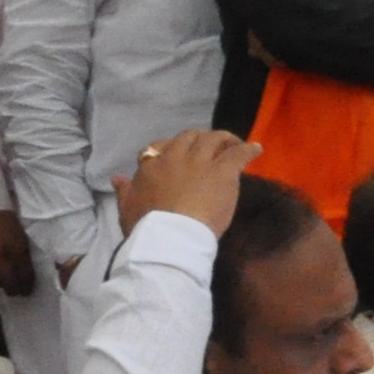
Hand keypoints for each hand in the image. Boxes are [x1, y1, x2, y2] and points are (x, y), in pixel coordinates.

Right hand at [0, 209, 29, 296]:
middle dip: (12, 290)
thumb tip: (25, 275)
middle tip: (13, 291)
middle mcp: (1, 255)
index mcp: (18, 249)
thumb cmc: (7, 222)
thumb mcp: (21, 238)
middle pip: (7, 283)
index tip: (26, 291)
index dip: (26, 287)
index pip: (24, 275)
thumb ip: (23, 256)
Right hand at [112, 130, 255, 237]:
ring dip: (224, 139)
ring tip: (233, 145)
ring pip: (213, 139)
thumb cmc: (146, 228)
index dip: (170, 147)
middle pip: (189, 137)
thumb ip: (124, 191)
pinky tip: (256, 150)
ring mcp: (199, 162)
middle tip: (211, 147)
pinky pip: (238, 153)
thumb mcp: (127, 209)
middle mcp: (175, 158)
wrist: (170, 236)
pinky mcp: (222, 171)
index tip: (178, 155)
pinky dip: (248, 149)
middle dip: (200, 139)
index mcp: (151, 167)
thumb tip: (117, 178)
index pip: (159, 147)